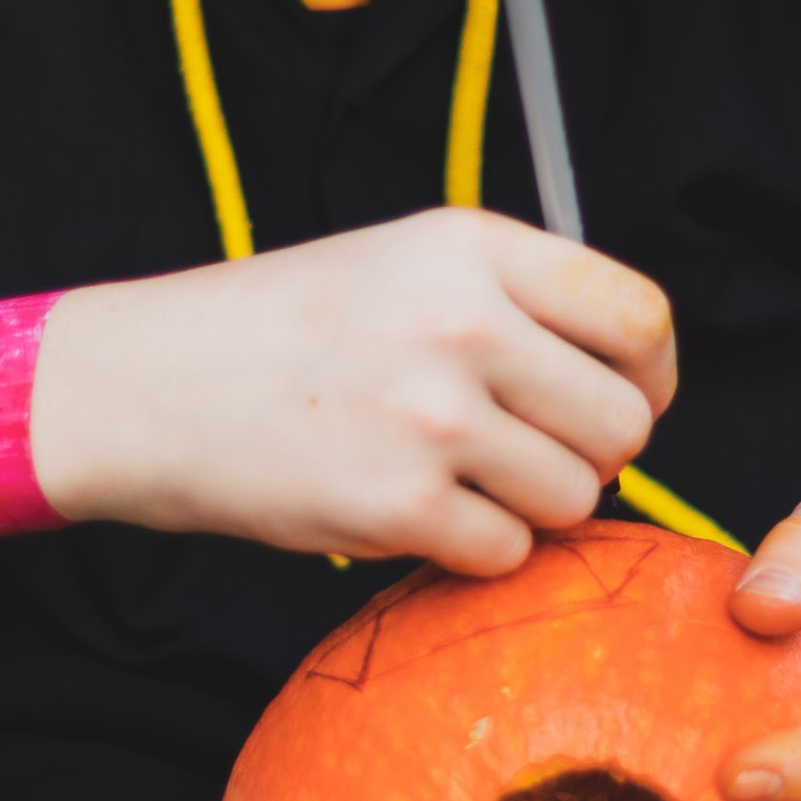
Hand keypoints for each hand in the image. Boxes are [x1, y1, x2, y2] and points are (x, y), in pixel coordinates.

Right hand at [30, 207, 675, 573]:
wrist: (149, 384)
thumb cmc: (285, 330)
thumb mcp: (406, 262)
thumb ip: (519, 302)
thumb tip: (634, 384)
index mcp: (472, 248)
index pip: (640, 315)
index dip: (651, 376)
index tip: (625, 400)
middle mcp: (463, 323)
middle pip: (624, 423)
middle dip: (591, 455)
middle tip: (526, 454)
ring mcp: (432, 417)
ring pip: (574, 497)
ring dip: (529, 506)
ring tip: (455, 478)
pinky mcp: (396, 506)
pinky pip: (505, 552)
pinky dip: (471, 548)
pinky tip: (412, 510)